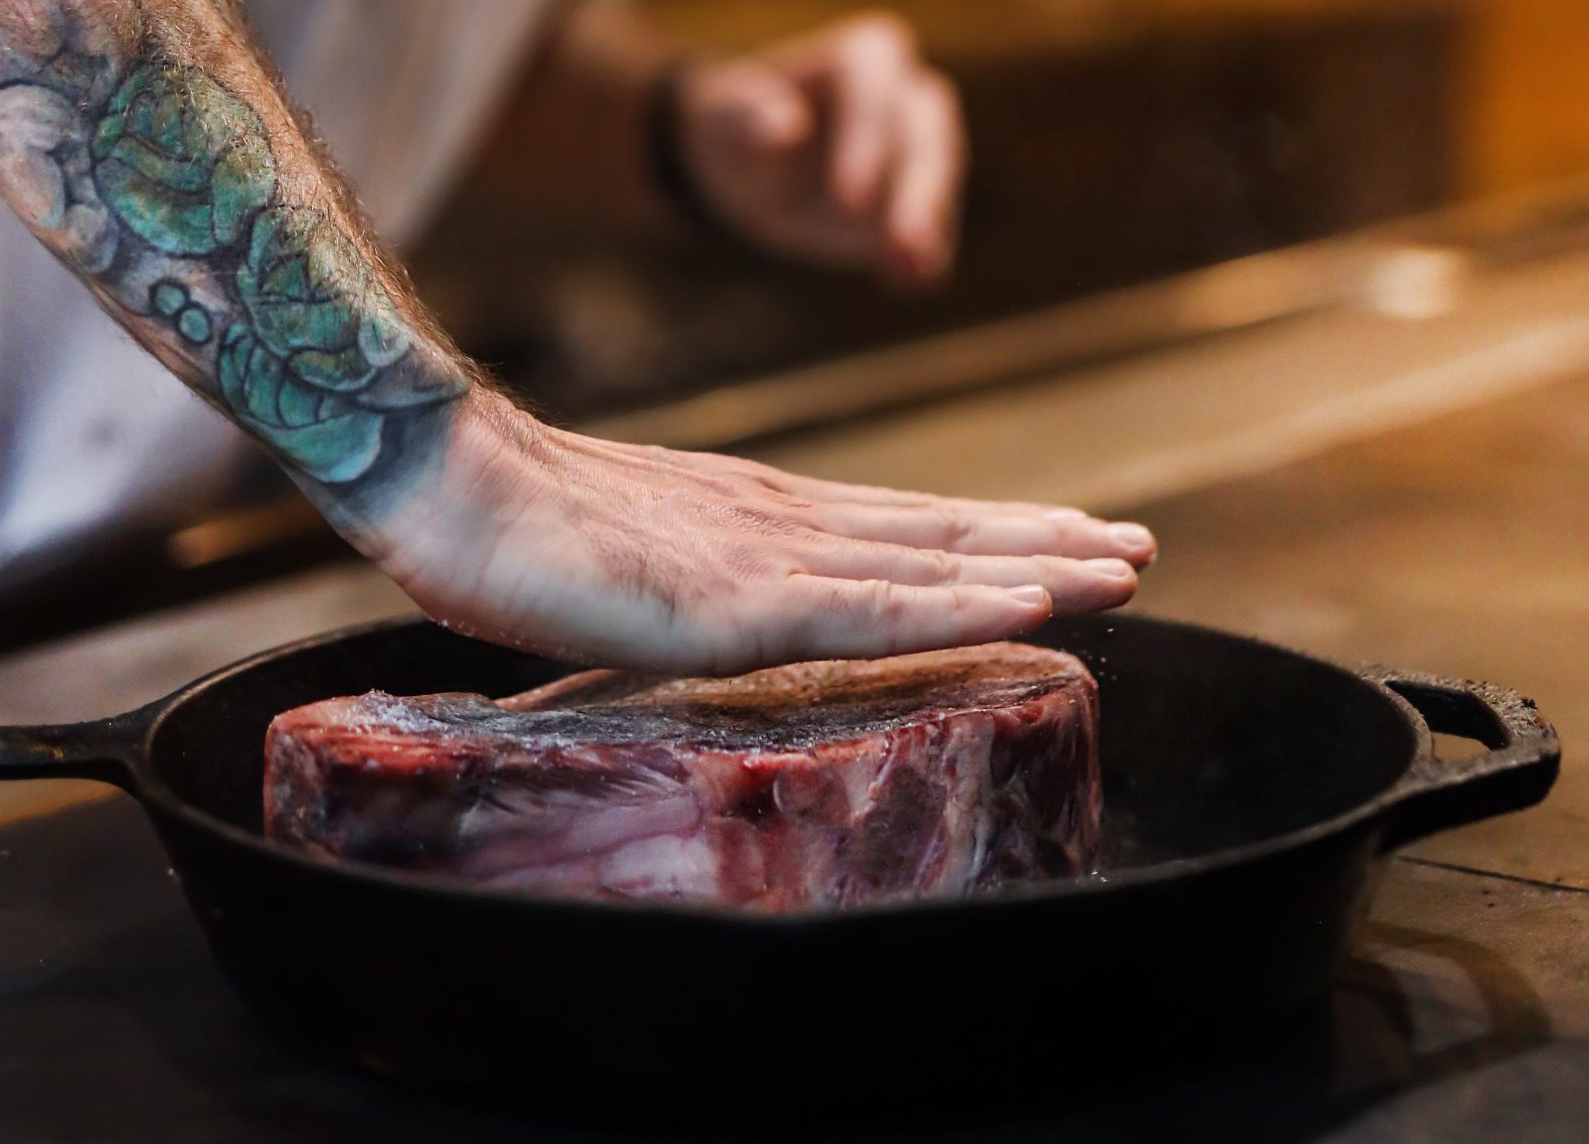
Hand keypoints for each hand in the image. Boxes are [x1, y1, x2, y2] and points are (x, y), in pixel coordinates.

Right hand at [375, 395, 1155, 675]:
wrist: (450, 479)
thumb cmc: (519, 527)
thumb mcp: (642, 556)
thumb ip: (705, 580)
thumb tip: (735, 612)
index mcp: (765, 520)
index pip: (905, 531)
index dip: (995, 537)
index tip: (1073, 543)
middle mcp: (789, 528)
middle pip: (941, 536)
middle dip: (1047, 543)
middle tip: (1138, 549)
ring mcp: (770, 560)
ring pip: (933, 567)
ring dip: (1038, 565)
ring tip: (1125, 566)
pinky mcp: (739, 603)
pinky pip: (875, 611)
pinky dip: (964, 605)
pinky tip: (1036, 601)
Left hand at [674, 12, 965, 285]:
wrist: (748, 172)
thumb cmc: (733, 129)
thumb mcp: (722, 121)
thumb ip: (745, 116)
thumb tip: (785, 127)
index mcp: (860, 58)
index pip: (875, 86)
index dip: (867, 139)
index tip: (848, 199)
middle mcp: (902, 96)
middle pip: (928, 129)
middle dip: (920, 187)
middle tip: (903, 242)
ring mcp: (919, 151)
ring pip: (942, 178)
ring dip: (931, 225)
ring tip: (912, 270)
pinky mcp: (919, 203)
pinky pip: (936, 228)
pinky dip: (927, 257)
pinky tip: (910, 284)